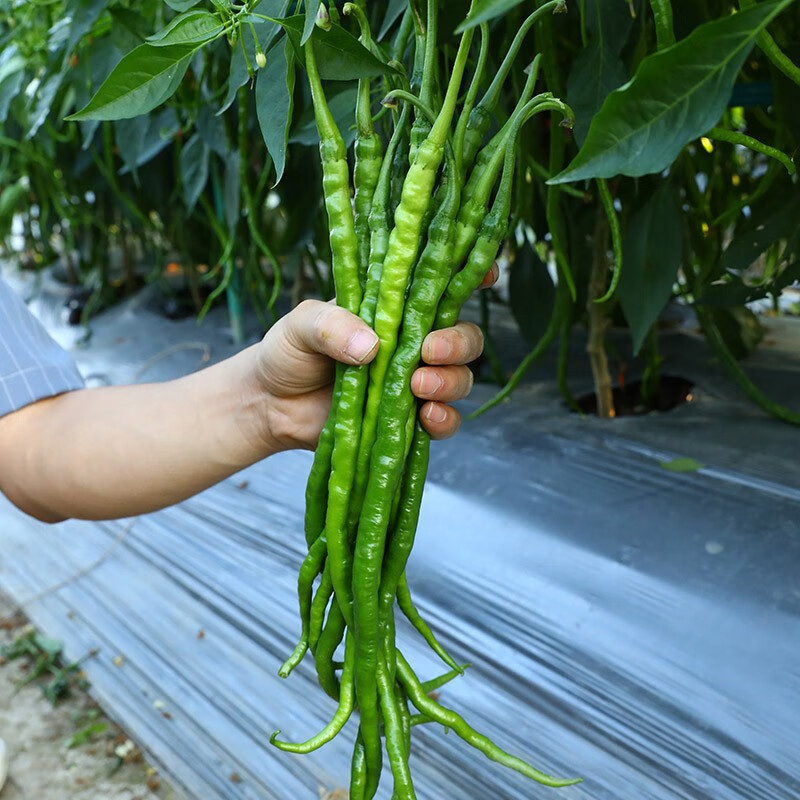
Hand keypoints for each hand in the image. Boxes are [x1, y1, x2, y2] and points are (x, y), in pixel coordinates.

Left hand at [253, 270, 496, 450]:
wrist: (270, 405)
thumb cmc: (287, 352)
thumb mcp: (301, 324)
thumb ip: (331, 324)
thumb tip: (372, 346)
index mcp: (394, 308)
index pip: (442, 288)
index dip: (472, 277)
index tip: (488, 274)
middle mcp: (412, 344)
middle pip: (464, 337)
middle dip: (458, 342)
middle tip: (429, 350)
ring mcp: (412, 383)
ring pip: (461, 378)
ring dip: (450, 381)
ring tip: (418, 384)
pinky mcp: (407, 421)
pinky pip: (445, 421)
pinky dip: (445, 420)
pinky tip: (427, 416)